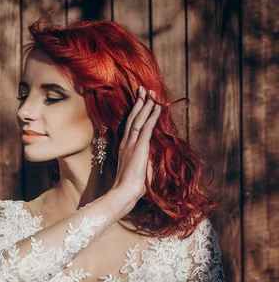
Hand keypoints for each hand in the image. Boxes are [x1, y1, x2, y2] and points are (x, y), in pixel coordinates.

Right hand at [111, 86, 160, 215]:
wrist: (124, 192)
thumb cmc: (131, 187)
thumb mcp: (139, 172)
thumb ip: (145, 164)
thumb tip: (151, 162)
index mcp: (124, 148)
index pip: (130, 125)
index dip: (135, 112)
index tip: (140, 101)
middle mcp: (126, 142)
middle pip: (133, 118)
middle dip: (139, 102)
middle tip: (143, 90)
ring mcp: (131, 144)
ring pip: (139, 119)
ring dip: (146, 105)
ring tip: (151, 93)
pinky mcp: (139, 147)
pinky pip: (147, 127)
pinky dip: (153, 116)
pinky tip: (157, 107)